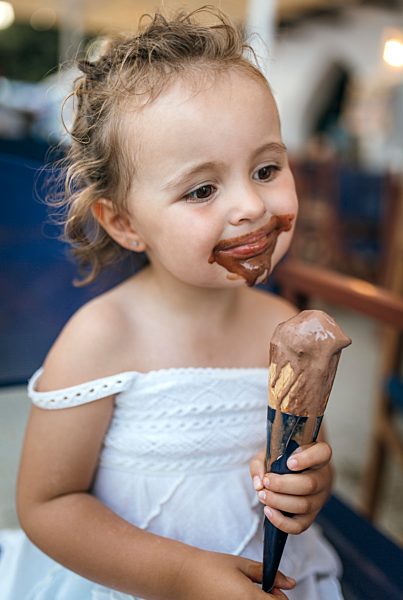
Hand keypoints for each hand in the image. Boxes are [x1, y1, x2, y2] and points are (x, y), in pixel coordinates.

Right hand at [173, 547, 295, 599]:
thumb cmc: (211, 567)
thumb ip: (267, 574)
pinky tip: (230, 596)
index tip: (270, 586)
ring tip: (239, 592)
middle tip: (254, 588)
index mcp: (252, 599)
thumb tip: (289, 582)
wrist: (182, 577)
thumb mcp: (241, 565)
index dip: (279, 594)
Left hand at [250, 441, 332, 533]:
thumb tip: (258, 484)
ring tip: (262, 495)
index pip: (322, 453)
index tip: (289, 462)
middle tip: (266, 482)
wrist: (293, 474)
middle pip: (310, 484)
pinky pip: (300, 525)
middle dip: (283, 485)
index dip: (307, 458)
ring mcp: (319, 498)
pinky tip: (268, 511)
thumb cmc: (283, 460)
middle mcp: (323, 476)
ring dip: (279, 502)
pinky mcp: (311, 515)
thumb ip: (260, 464)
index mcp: (318, 454)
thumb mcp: (269, 454)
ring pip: (304, 505)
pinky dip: (282, 522)